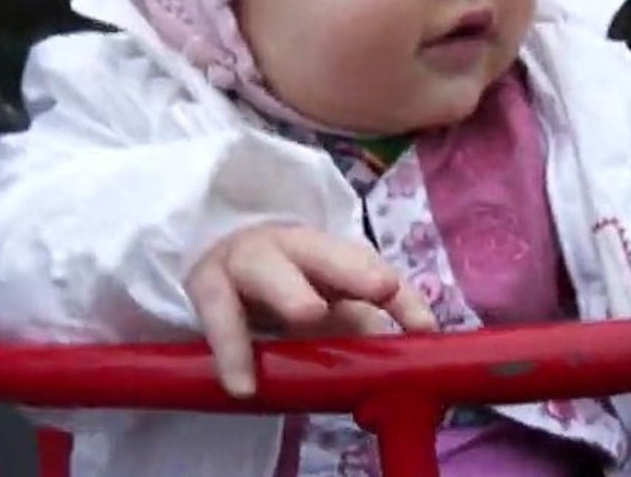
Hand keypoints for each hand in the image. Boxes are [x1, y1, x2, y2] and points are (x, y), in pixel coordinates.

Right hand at [185, 224, 436, 396]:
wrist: (210, 270)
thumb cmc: (277, 292)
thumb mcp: (324, 310)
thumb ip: (362, 334)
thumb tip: (405, 367)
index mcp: (322, 252)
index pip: (369, 267)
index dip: (399, 295)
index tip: (423, 327)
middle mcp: (284, 246)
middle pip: (318, 249)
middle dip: (350, 267)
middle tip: (378, 289)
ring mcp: (242, 260)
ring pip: (262, 267)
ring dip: (287, 290)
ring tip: (308, 314)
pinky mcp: (206, 287)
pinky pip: (218, 313)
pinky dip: (230, 347)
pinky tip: (242, 384)